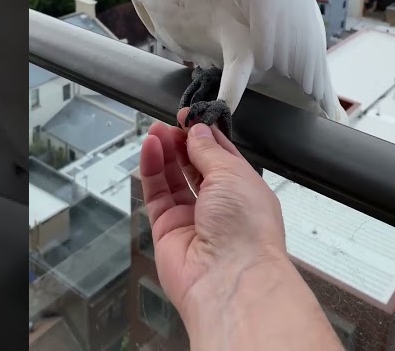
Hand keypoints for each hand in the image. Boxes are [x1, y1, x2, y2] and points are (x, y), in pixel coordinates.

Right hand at [138, 108, 288, 320]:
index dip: (205, 135)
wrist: (229, 279)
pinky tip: (149, 148)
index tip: (189, 116)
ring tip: (154, 131)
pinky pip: (157, 195)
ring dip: (165, 153)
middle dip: (182, 143)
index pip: (222, 156)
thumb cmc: (245, 226)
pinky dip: (152, 171)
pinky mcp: (167, 230)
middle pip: (196, 166)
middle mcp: (220, 205)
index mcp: (245, 190)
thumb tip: (198, 131)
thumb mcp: (232, 175)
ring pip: (174, 179)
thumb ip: (209, 150)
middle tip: (169, 123)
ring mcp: (193, 218)